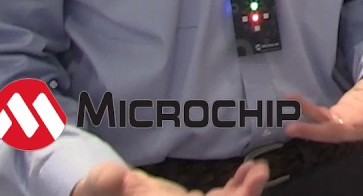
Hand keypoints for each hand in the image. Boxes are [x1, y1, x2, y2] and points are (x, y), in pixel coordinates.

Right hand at [73, 161, 268, 195]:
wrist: (111, 194)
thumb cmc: (106, 192)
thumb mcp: (103, 185)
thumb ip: (108, 181)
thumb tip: (114, 174)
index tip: (238, 194)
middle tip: (259, 173)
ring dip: (247, 190)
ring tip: (258, 169)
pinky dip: (241, 186)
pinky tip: (250, 170)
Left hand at [284, 52, 362, 142]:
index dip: (349, 125)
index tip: (334, 123)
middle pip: (339, 133)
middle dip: (318, 133)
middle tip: (296, 129)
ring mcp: (349, 119)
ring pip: (327, 129)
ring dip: (308, 126)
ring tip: (289, 122)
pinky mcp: (339, 113)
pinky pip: (321, 116)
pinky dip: (307, 110)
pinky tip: (292, 100)